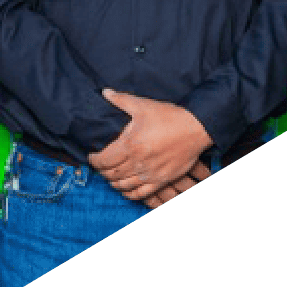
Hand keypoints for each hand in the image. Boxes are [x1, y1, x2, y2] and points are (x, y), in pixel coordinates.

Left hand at [88, 88, 213, 200]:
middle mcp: (138, 163)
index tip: (91, 155)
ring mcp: (150, 174)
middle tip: (99, 165)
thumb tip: (105, 92)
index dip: (94, 160)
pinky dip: (129, 194)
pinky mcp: (161, 180)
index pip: (104, 160)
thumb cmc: (168, 116)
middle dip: (101, 171)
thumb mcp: (142, 105)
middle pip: (111, 175)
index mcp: (130, 145)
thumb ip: (121, 100)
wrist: (195, 128)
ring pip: (123, 186)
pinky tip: (125, 189)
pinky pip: (141, 194)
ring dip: (113, 183)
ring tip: (110, 176)